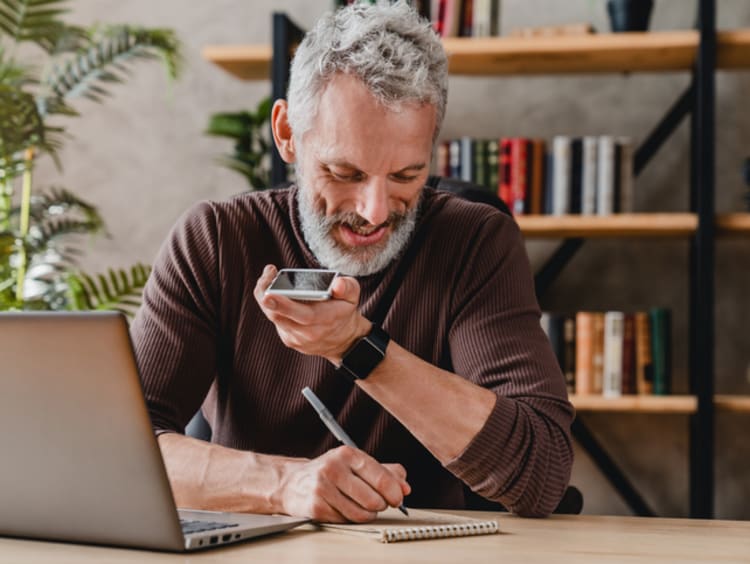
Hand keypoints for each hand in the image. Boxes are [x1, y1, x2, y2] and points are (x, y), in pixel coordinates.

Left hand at [254, 265, 370, 363]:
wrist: (343, 340)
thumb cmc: (344, 312)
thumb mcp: (353, 296)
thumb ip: (347, 287)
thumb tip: (337, 284)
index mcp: (324, 320)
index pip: (302, 315)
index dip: (283, 305)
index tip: (268, 294)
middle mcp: (308, 332)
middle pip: (278, 315)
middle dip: (266, 294)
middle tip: (267, 274)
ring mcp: (296, 338)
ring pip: (273, 317)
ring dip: (266, 296)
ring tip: (269, 277)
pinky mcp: (288, 339)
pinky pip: (276, 320)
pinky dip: (272, 305)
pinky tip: (275, 292)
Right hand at [274, 445, 409, 522]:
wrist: (293, 483)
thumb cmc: (331, 472)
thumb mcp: (357, 464)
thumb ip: (385, 472)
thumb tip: (405, 487)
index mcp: (347, 454)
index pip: (380, 476)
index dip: (394, 492)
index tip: (399, 498)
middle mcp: (333, 468)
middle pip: (373, 499)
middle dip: (381, 505)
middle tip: (378, 502)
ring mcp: (322, 488)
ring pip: (361, 514)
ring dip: (368, 514)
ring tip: (363, 507)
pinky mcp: (316, 507)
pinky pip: (346, 521)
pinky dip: (350, 519)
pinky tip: (345, 509)